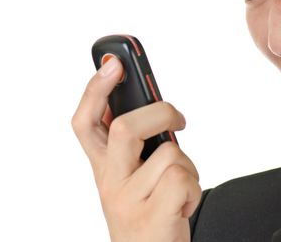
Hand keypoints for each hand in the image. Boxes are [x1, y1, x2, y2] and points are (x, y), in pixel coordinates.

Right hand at [72, 57, 201, 241]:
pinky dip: (195, 188)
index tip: (113, 63)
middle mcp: (109, 181)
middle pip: (124, 128)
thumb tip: (152, 107)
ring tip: (180, 185)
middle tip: (179, 121)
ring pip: (168, 154)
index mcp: (102, 166)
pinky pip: (183, 180)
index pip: (85, 122)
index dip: (95, 90)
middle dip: (162, 113)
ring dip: (188, 165)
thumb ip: (136, 145)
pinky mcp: (151, 217)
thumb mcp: (133, 176)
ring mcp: (127, 200)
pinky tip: (183, 204)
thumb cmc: (148, 211)